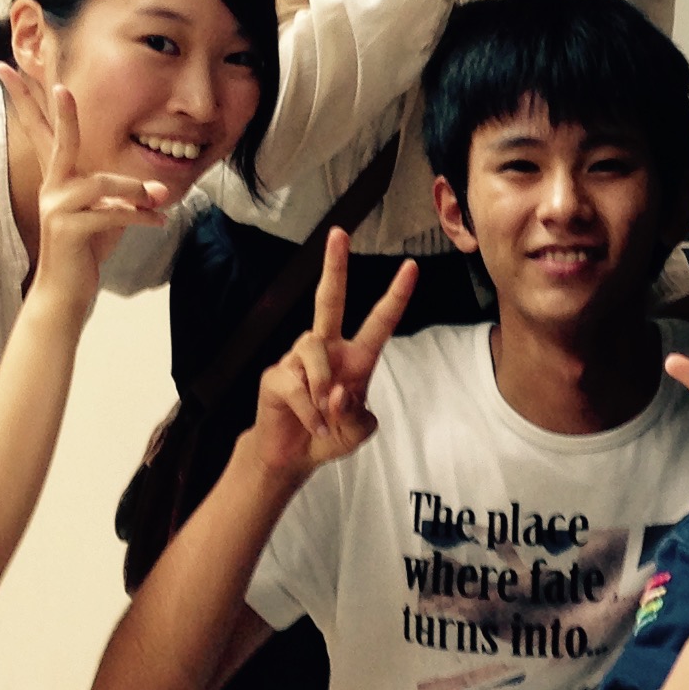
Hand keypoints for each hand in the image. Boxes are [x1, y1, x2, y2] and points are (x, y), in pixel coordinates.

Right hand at [2, 67, 174, 317]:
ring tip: (160, 200)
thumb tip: (156, 190)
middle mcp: (53, 188)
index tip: (9, 68)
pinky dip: (140, 217)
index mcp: (58, 180)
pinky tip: (159, 222)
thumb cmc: (86, 250)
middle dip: (61, 114)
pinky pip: (110, 214)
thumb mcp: (106, 216)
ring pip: (100, 184)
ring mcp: (57, 208)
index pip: (43, 133)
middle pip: (58, 142)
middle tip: (61, 87)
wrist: (66, 294)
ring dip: (134, 192)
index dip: (29, 101)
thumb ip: (124, 199)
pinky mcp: (68, 230)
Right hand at [247, 229, 419, 487]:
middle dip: (334, 266)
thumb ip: (357, 416)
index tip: (411, 267)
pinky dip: (309, 411)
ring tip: (324, 415)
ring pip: (313, 350)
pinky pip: (296, 384)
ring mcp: (297, 359)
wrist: (292, 456)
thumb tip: (337, 391)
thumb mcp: (356, 433)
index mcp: (356, 359)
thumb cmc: (329, 435)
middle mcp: (327, 350)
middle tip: (339, 233)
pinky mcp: (276, 375)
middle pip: (329, 300)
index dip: (395, 296)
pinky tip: (311, 423)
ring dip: (322, 388)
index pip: (379, 322)